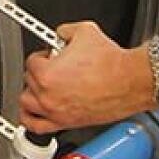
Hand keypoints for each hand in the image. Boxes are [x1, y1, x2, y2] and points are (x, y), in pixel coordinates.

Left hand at [19, 21, 155, 131]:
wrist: (131, 82)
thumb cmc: (112, 63)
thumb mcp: (84, 31)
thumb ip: (64, 31)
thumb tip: (60, 34)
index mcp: (48, 74)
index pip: (32, 61)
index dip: (44, 54)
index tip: (51, 53)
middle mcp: (48, 96)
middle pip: (29, 80)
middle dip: (41, 71)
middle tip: (54, 65)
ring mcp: (56, 112)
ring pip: (26, 103)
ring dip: (32, 92)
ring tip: (42, 85)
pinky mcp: (66, 123)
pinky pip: (36, 126)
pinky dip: (30, 119)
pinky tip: (33, 112)